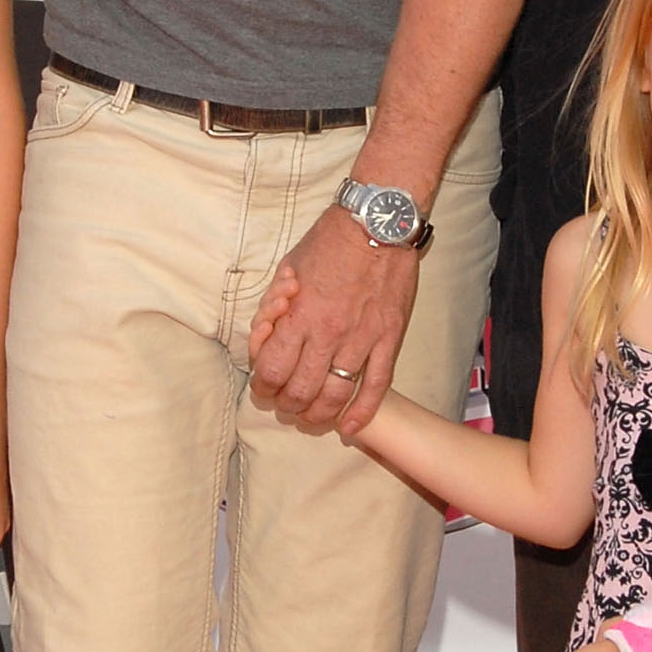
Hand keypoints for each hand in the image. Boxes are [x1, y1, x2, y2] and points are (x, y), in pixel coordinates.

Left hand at [246, 208, 419, 433]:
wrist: (377, 224)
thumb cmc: (329, 243)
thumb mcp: (287, 268)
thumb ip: (275, 307)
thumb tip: (267, 336)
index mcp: (298, 314)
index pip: (271, 370)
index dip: (263, 387)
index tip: (265, 387)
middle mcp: (326, 333)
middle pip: (299, 390)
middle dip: (287, 404)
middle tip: (287, 403)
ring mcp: (360, 339)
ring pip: (335, 395)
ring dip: (319, 414)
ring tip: (313, 417)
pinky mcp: (388, 339)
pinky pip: (375, 386)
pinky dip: (361, 412)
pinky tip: (350, 427)